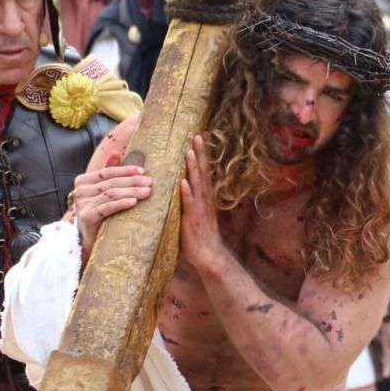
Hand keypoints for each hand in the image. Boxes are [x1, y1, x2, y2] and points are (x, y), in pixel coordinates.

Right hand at [70, 164, 151, 264]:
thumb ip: (107, 172)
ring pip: (111, 194)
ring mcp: (82, 204)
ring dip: (131, 191)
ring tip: (147, 192)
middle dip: (132, 181)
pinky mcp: (86, 217)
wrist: (88, 242)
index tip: (143, 171)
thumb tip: (115, 151)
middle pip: (111, 183)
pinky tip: (134, 202)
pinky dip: (121, 203)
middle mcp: (79, 191)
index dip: (126, 170)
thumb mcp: (102, 191)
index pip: (108, 172)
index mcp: (82, 181)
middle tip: (150, 182)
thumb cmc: (99, 214)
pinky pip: (107, 207)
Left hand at [179, 135, 228, 275]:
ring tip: (190, 151)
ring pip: (196, 184)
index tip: (201, 136)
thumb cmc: (199, 235)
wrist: (209, 255)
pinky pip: (189, 204)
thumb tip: (180, 184)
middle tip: (198, 135)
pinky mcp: (192, 219)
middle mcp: (203, 199)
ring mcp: (198, 208)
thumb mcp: (195, 212)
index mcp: (204, 196)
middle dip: (200, 153)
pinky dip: (186, 192)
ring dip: (193, 167)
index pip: (204, 170)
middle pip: (202, 171)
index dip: (202, 153)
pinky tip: (183, 182)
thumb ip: (189, 198)